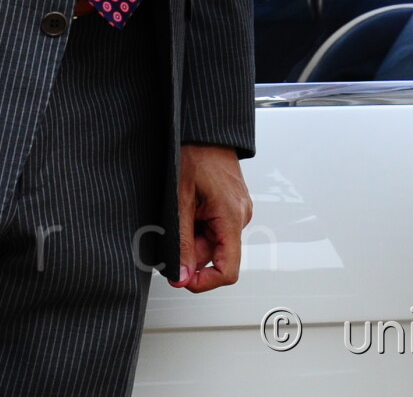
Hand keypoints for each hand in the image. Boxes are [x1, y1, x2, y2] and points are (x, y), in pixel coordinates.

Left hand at [173, 144, 249, 291]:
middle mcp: (241, 217)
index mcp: (232, 217)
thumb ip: (182, 242)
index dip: (204, 282)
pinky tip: (189, 206)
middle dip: (190, 251)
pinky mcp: (233, 206)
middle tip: (171, 230)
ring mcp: (239, 211)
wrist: (206, 131)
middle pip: (216, 256)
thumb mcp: (180, 202)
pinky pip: (216, 228)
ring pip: (214, 242)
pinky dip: (199, 225)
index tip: (182, 279)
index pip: (228, 271)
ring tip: (182, 210)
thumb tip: (181, 276)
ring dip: (193, 236)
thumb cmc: (195, 155)